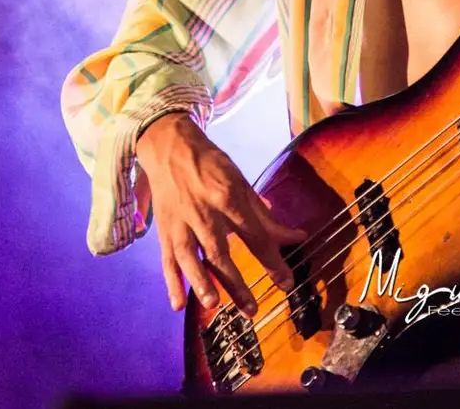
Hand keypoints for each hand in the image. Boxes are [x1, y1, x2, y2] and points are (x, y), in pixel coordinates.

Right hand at [135, 115, 302, 316]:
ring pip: (190, 258)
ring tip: (213, 305)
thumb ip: (265, 214)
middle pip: (220, 252)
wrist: (169, 148)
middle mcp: (203, 213)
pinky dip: (172, 283)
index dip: (272, 260)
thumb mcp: (241, 182)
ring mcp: (180, 224)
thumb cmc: (210, 164)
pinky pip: (167, 261)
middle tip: (251, 310)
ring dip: (201, 283)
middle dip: (236, 283)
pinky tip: (179, 304)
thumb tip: (295, 236)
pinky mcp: (164, 231)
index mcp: (228, 198)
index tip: (286, 282)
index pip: (254, 235)